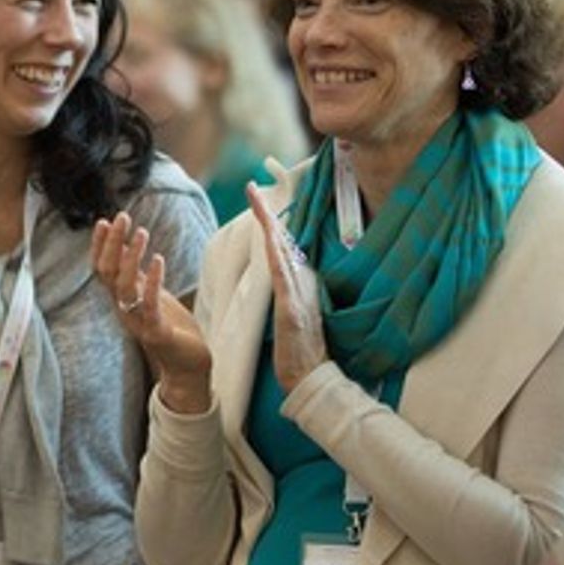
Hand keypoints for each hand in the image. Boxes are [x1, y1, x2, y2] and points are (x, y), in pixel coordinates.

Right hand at [90, 212, 211, 413]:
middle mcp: (125, 309)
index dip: (99, 246)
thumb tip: (127, 247)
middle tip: (122, 217)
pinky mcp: (157, 332)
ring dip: (131, 257)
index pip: (102, 269)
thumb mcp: (151, 295)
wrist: (187, 366)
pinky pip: (149, 305)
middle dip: (111, 243)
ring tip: (141, 233)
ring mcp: (138, 321)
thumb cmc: (171, 328)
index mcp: (122, 299)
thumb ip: (138, 275)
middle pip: (107, 273)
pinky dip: (152, 282)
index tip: (104, 221)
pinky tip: (158, 260)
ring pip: (124, 287)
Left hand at [247, 182, 327, 392]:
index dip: (270, 221)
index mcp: (298, 282)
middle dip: (266, 214)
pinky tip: (272, 242)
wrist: (311, 376)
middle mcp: (300, 282)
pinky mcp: (293, 311)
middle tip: (252, 187)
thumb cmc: (302, 347)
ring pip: (282, 253)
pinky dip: (278, 259)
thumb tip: (282, 269)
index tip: (256, 197)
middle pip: (281, 241)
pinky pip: (283, 279)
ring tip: (258, 203)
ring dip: (270, 228)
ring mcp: (298, 294)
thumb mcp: (293, 311)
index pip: (281, 245)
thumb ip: (290, 289)